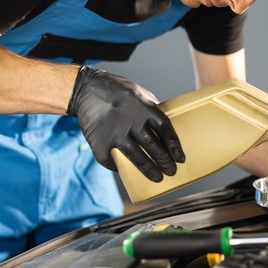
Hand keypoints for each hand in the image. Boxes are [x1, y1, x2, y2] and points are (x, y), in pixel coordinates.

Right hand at [67, 66, 184, 181]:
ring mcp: (114, 132)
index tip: (180, 158)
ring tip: (157, 177)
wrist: (86, 90)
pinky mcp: (99, 142)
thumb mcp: (139, 93)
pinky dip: (119, 168)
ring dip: (149, 169)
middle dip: (164, 161)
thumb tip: (164, 129)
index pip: (165, 130)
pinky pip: (112, 160)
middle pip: (153, 146)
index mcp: (144, 107)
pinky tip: (127, 172)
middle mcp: (131, 120)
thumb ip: (152, 109)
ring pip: (136, 157)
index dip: (174, 146)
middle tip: (171, 171)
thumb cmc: (118, 91)